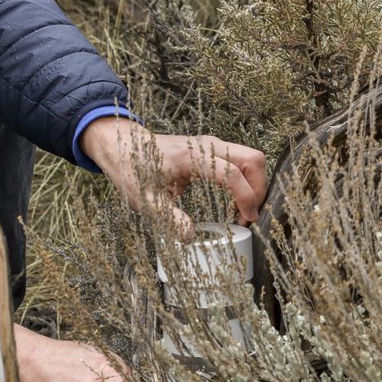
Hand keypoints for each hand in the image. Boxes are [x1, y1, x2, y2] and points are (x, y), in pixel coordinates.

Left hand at [79, 117, 266, 236]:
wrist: (123, 147)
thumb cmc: (132, 171)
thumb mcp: (146, 200)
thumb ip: (169, 218)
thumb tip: (190, 237)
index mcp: (190, 157)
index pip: (232, 173)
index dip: (245, 198)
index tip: (246, 221)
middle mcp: (206, 145)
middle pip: (253, 159)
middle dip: (259, 189)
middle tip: (249, 216)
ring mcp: (211, 144)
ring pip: (250, 158)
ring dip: (254, 185)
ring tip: (241, 213)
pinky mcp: (211, 149)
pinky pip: (240, 161)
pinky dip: (245, 181)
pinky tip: (233, 203)